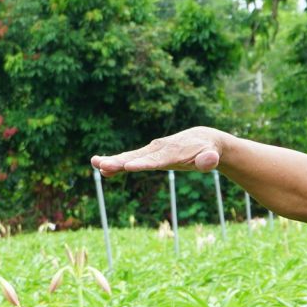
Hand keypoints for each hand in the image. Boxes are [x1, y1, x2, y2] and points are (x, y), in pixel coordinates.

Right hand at [91, 127, 226, 174]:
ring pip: (130, 156)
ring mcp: (152, 150)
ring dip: (113, 160)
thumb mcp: (211, 156)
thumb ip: (209, 160)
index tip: (128, 166)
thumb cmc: (207, 151)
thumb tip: (210, 161)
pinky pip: (131, 158)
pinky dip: (117, 163)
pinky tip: (102, 168)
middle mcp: (158, 149)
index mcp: (172, 152)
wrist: (202, 139)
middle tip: (101, 164)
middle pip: (137, 157)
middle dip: (119, 161)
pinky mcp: (148, 154)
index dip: (142, 163)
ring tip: (94, 163)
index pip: (156, 160)